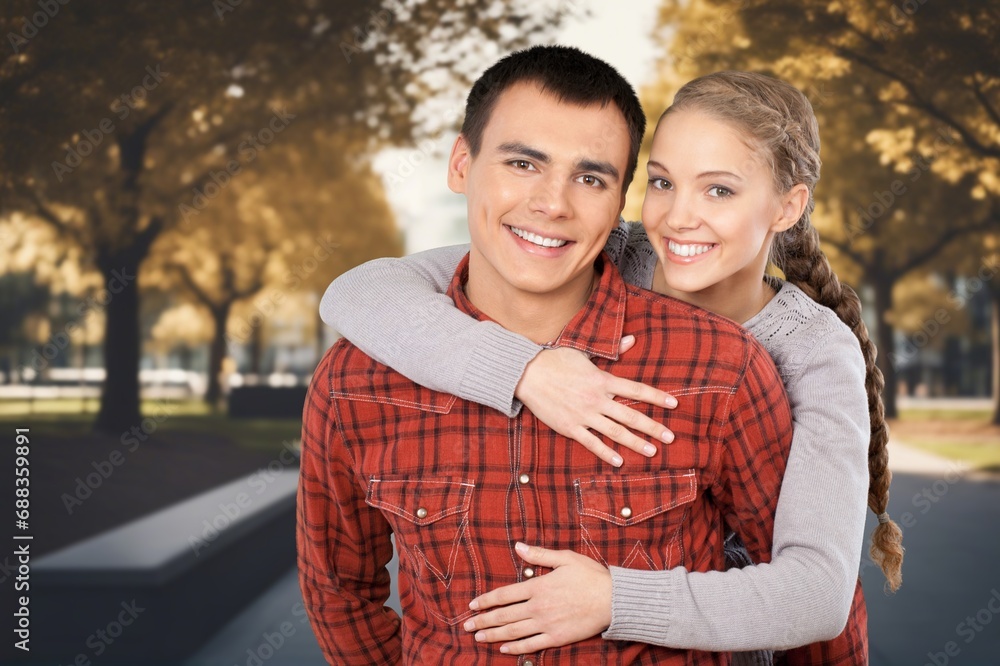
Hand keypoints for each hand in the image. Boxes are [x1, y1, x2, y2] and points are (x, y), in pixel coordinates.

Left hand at [464, 542, 612, 653]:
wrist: (613, 600)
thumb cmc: (590, 576)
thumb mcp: (564, 558)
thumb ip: (538, 554)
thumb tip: (518, 546)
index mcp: (538, 586)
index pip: (504, 595)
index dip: (486, 600)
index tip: (472, 605)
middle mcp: (538, 607)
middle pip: (504, 616)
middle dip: (483, 621)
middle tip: (467, 625)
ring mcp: (546, 624)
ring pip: (513, 632)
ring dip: (493, 635)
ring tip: (478, 637)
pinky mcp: (557, 638)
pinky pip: (531, 644)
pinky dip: (515, 647)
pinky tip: (503, 648)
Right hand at [514, 335, 676, 465]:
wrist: (527, 373)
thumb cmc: (555, 359)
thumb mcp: (585, 351)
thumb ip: (611, 350)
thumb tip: (632, 339)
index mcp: (602, 379)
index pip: (636, 390)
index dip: (657, 397)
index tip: (674, 404)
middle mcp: (597, 399)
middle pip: (631, 416)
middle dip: (653, 427)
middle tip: (671, 437)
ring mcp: (584, 415)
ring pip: (615, 432)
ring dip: (636, 443)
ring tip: (652, 451)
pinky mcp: (570, 427)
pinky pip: (592, 443)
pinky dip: (607, 452)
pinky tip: (620, 461)